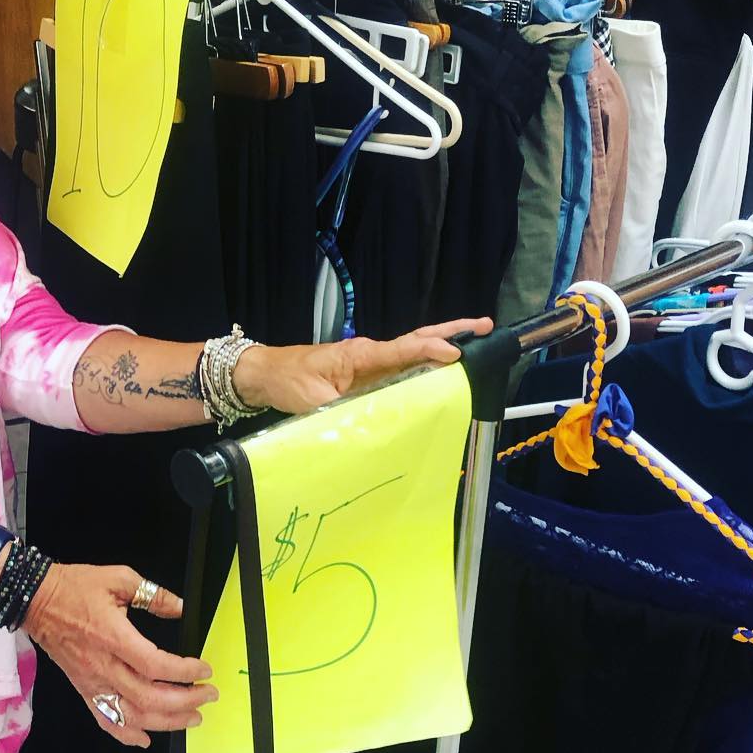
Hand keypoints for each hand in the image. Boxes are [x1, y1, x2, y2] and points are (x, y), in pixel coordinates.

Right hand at [23, 563, 216, 748]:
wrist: (35, 600)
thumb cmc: (74, 587)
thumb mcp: (118, 578)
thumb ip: (152, 594)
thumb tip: (179, 608)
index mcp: (114, 637)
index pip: (156, 666)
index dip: (184, 672)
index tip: (204, 670)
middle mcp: (103, 666)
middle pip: (149, 698)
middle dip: (185, 701)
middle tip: (207, 696)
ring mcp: (92, 682)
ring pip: (131, 716)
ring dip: (165, 723)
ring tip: (190, 718)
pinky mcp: (83, 689)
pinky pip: (104, 719)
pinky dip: (125, 735)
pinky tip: (145, 739)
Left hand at [233, 318, 491, 417]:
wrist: (266, 373)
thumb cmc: (289, 382)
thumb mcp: (314, 402)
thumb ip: (344, 412)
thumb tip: (372, 426)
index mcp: (361, 356)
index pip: (403, 350)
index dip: (431, 351)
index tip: (456, 354)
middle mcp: (371, 354)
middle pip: (417, 340)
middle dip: (452, 332)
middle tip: (485, 327)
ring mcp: (371, 362)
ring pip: (413, 350)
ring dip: (444, 344)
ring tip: (476, 340)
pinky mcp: (367, 372)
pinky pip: (402, 365)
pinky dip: (426, 361)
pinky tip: (443, 367)